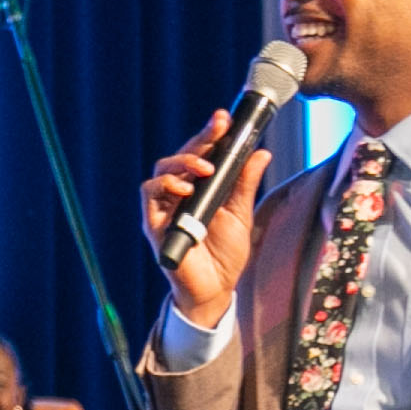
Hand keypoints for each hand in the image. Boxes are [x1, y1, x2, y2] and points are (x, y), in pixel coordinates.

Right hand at [141, 109, 269, 326]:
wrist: (215, 290)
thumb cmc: (225, 255)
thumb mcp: (241, 214)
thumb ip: (246, 184)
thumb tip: (261, 153)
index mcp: (201, 188)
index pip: (202, 154)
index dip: (210, 134)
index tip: (224, 119)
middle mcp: (181, 194)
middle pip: (182, 156)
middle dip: (200, 139)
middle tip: (218, 129)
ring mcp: (166, 208)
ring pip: (163, 169)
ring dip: (183, 162)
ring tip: (205, 167)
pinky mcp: (155, 224)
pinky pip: (150, 194)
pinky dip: (165, 185)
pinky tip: (184, 188)